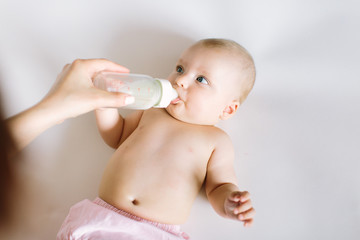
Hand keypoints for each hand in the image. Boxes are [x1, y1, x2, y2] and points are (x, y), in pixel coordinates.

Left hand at [6, 59, 133, 150]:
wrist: (49, 112)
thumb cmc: (67, 102)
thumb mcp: (97, 100)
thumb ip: (116, 99)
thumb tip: (128, 98)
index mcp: (81, 66)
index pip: (104, 63)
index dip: (118, 68)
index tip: (126, 72)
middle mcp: (74, 67)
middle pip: (97, 67)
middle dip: (110, 72)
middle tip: (120, 78)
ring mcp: (68, 75)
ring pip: (89, 73)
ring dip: (100, 78)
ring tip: (109, 84)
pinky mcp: (65, 83)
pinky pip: (83, 79)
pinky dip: (92, 83)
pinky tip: (95, 91)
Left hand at [224, 191, 254, 226]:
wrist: (229, 208)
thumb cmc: (230, 201)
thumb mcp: (229, 197)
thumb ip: (233, 196)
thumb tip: (237, 197)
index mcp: (243, 196)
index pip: (247, 194)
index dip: (245, 196)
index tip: (241, 199)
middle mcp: (248, 202)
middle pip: (249, 204)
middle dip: (242, 208)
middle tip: (235, 211)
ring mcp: (249, 210)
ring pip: (252, 212)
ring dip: (246, 215)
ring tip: (239, 217)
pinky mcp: (248, 217)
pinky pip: (251, 220)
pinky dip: (250, 223)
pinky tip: (245, 225)